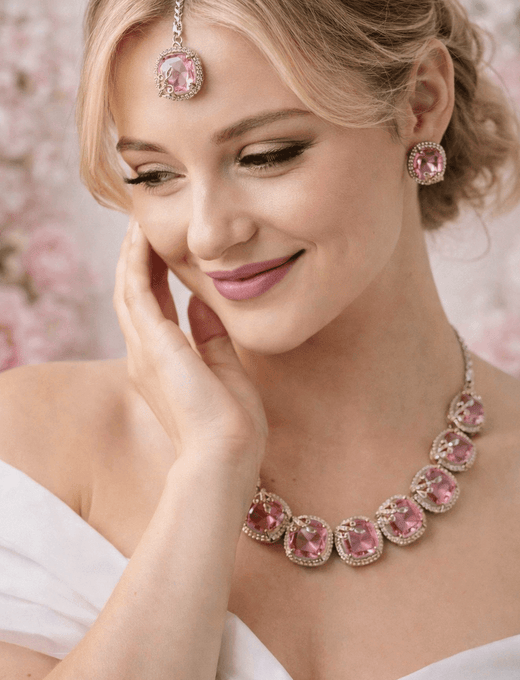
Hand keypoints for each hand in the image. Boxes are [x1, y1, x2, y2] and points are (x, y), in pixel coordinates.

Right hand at [114, 218, 267, 470]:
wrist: (225, 456)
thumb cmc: (231, 428)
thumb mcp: (226, 373)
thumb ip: (212, 340)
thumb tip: (203, 306)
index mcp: (163, 366)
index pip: (153, 312)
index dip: (154, 279)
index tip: (161, 251)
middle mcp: (145, 357)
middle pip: (133, 296)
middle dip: (136, 260)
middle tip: (142, 226)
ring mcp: (144, 351)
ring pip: (128, 289)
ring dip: (132, 254)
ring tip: (139, 223)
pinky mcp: (153, 345)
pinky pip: (137, 292)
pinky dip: (137, 263)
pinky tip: (141, 238)